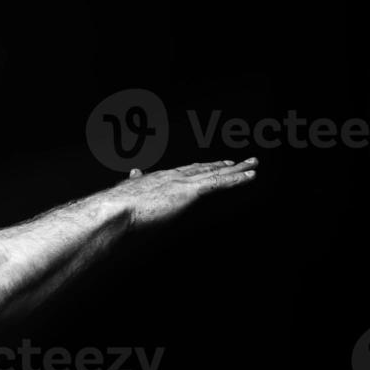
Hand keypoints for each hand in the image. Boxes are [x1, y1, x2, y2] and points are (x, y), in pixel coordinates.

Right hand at [105, 157, 258, 228]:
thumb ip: (135, 181)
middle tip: (238, 162)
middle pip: (204, 168)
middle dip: (221, 165)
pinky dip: (237, 178)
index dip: (201, 167)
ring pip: (217, 173)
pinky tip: (250, 175)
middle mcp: (174, 176)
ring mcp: (184, 182)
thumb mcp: (127, 190)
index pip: (186, 171)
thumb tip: (134, 172)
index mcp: (160, 177)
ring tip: (254, 164)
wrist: (116, 208)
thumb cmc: (117, 206)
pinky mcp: (190, 192)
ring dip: (238, 169)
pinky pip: (220, 183)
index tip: (212, 165)